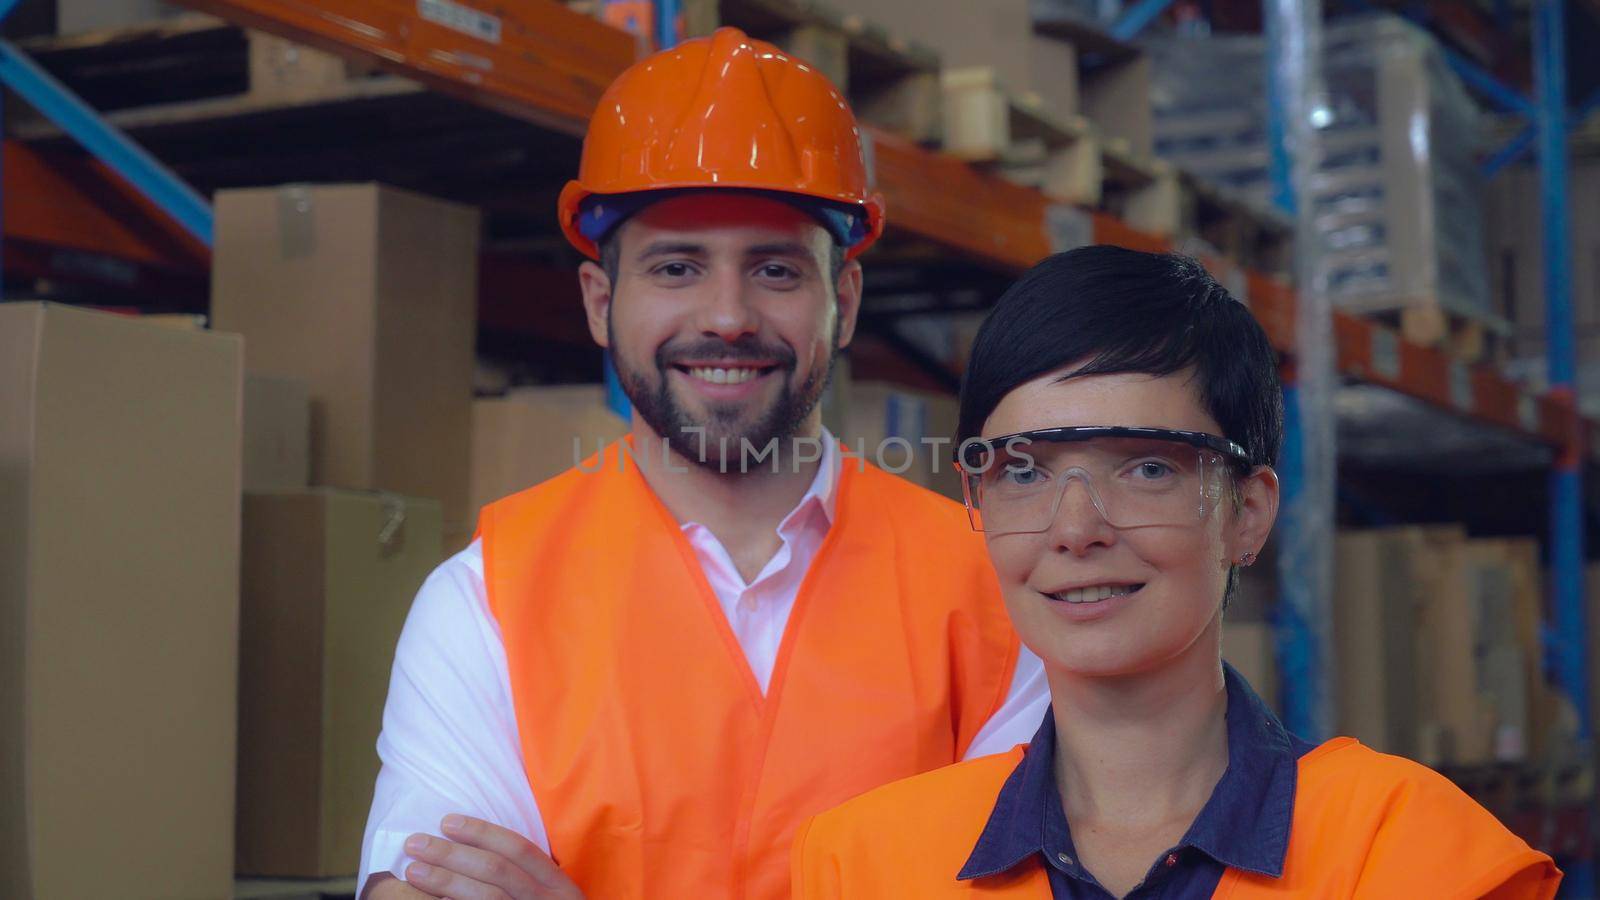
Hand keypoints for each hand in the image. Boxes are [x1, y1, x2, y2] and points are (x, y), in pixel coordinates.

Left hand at [402, 814, 583, 899]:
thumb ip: (528, 877)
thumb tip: (476, 849)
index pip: (519, 849)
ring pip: (486, 898)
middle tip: (415, 843)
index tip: (446, 821)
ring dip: (445, 882)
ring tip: (413, 870)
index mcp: (559, 886)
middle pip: (496, 871)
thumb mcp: (552, 898)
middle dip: (452, 854)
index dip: (482, 832)